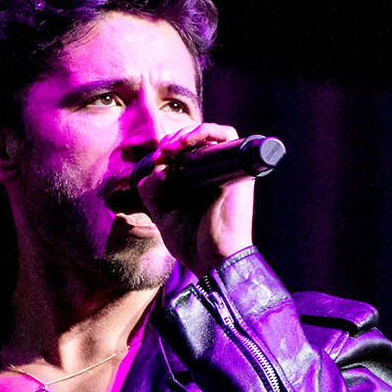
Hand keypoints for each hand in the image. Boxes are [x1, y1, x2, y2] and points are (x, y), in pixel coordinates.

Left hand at [135, 121, 255, 277]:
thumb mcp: (162, 214)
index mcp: (196, 183)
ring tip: (171, 146)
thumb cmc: (192, 243)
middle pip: (195, 141)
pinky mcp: (238, 169)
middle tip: (161, 153)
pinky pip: (228, 136)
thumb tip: (155, 169)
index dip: (167, 149)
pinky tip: (187, 141)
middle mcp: (212, 174)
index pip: (183, 152)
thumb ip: (152, 190)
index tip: (155, 159)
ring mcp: (225, 170)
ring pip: (211, 134)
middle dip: (173, 140)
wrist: (213, 260)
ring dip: (188, 133)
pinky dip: (207, 131)